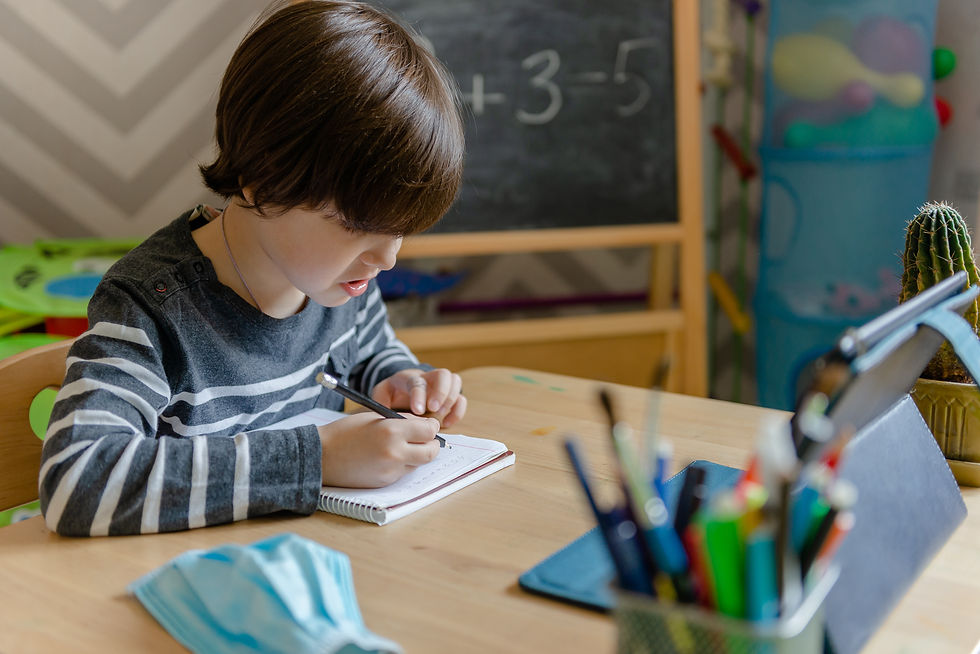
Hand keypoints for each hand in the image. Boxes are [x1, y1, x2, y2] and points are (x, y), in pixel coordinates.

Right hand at [318, 412, 440, 487]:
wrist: (322, 456)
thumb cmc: (345, 432)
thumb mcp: (375, 416)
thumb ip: (401, 421)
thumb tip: (423, 425)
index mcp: (392, 430)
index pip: (429, 431)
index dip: (430, 427)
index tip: (427, 426)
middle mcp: (395, 452)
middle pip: (431, 452)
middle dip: (431, 445)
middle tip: (424, 439)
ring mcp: (390, 470)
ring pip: (418, 464)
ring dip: (416, 455)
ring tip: (401, 447)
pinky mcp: (385, 482)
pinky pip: (403, 472)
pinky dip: (402, 465)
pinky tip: (387, 457)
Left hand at [372, 368, 466, 427]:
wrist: (398, 390)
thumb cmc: (390, 396)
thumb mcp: (380, 397)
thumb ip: (382, 404)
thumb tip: (388, 417)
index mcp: (408, 378)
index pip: (417, 381)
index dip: (419, 395)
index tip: (418, 411)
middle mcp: (427, 378)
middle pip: (442, 375)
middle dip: (441, 393)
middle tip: (435, 410)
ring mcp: (440, 385)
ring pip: (455, 382)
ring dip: (451, 400)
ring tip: (441, 417)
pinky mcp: (449, 396)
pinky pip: (461, 399)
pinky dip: (457, 411)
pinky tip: (446, 423)